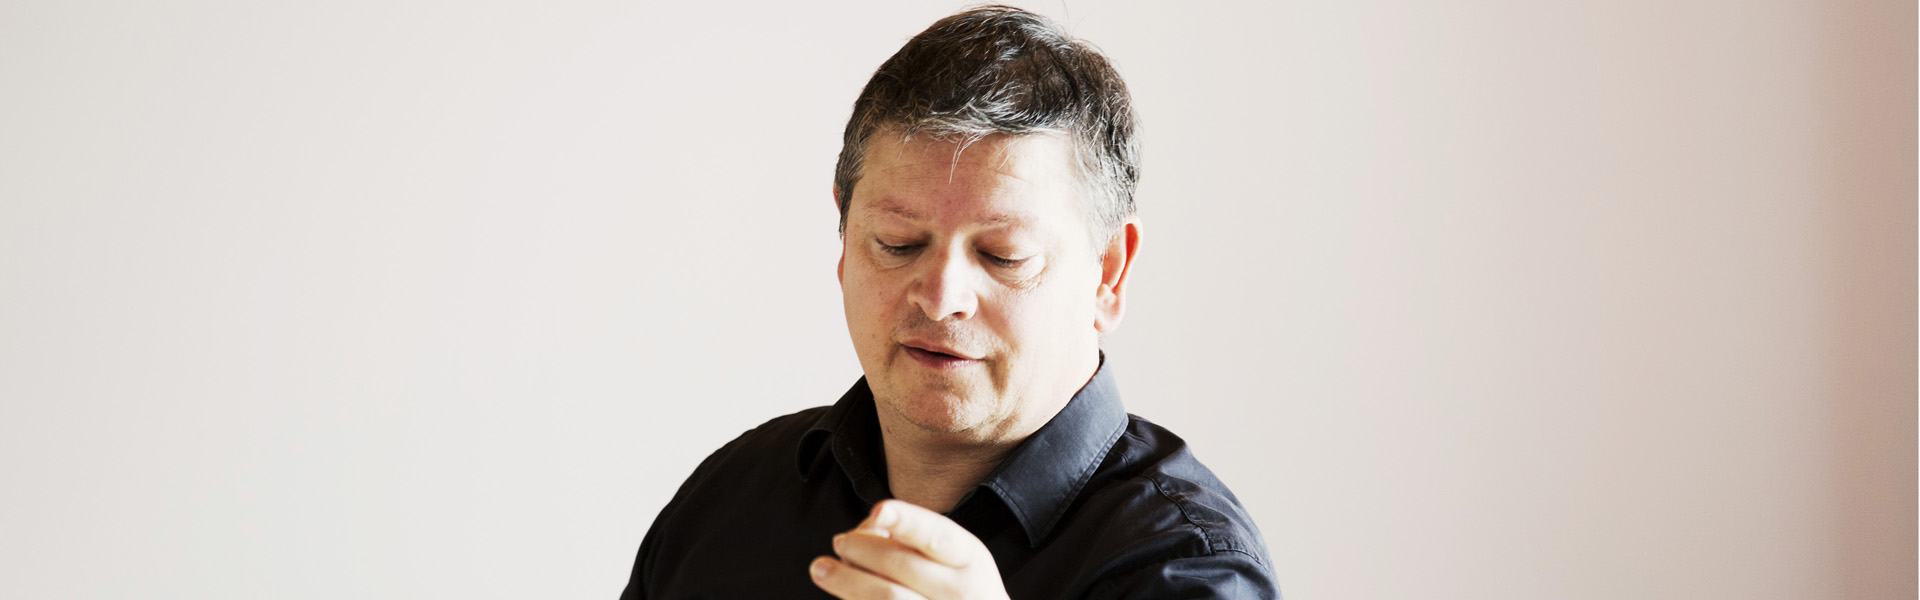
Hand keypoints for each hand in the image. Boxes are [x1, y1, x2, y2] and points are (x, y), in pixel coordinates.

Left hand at [810, 500, 1009, 599]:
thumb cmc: (956, 585)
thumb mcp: (954, 556)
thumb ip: (916, 538)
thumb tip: (866, 532)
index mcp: (970, 560)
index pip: (937, 536)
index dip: (907, 521)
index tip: (878, 511)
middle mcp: (961, 592)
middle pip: (902, 566)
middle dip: (862, 549)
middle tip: (840, 540)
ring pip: (888, 598)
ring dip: (847, 581)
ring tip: (821, 568)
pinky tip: (844, 594)